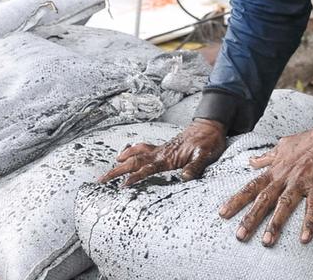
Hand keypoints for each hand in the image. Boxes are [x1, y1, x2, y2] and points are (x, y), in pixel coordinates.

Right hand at [99, 118, 226, 185]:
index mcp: (168, 157)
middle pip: (134, 162)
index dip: (134, 177)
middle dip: (117, 170)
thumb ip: (195, 166)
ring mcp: (161, 150)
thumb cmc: (209, 141)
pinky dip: (133, 150)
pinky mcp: (164, 148)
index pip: (146, 169)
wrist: (210, 126)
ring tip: (112, 165)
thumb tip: (185, 178)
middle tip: (102, 179)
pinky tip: (128, 152)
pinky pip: (143, 149)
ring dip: (123, 159)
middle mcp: (161, 153)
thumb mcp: (205, 155)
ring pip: (136, 154)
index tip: (122, 186)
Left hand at [218, 93, 312, 246]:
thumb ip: (267, 156)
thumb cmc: (311, 140)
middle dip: (250, 218)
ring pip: (285, 205)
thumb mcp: (284, 145)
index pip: (252, 186)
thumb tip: (252, 161)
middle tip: (239, 235)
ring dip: (275, 224)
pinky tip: (305, 239)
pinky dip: (309, 224)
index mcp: (276, 169)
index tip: (223, 213)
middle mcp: (285, 178)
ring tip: (266, 242)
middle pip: (264, 199)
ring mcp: (302, 184)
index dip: (237, 200)